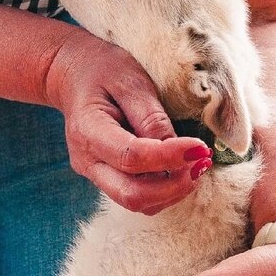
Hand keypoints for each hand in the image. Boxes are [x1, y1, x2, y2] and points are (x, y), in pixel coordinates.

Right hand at [44, 25, 211, 212]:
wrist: (74, 78)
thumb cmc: (103, 72)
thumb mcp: (130, 82)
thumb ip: (152, 117)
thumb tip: (180, 150)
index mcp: (88, 131)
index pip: (131, 157)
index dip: (170, 157)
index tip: (200, 147)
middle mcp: (87, 161)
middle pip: (132, 195)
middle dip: (173, 186)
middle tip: (201, 163)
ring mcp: (95, 174)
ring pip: (137, 203)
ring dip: (172, 192)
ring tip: (195, 165)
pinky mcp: (106, 179)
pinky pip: (137, 197)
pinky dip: (164, 192)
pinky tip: (180, 170)